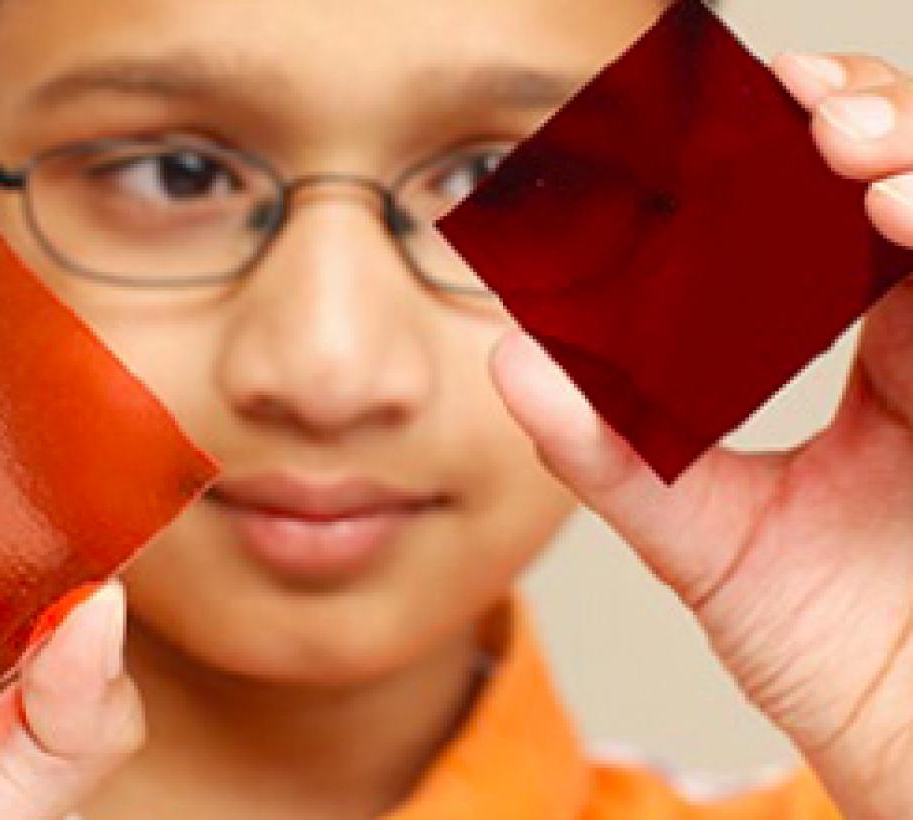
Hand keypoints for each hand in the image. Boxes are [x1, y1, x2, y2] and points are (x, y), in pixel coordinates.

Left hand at [488, 53, 912, 818]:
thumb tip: (508, 357)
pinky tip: (892, 214)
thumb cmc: (841, 655)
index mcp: (881, 371)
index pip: (839, 226)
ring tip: (834, 140)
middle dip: (864, 127)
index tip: (724, 124)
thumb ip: (612, 450)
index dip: (795, 161)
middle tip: (792, 107)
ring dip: (912, 155)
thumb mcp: (707, 540)